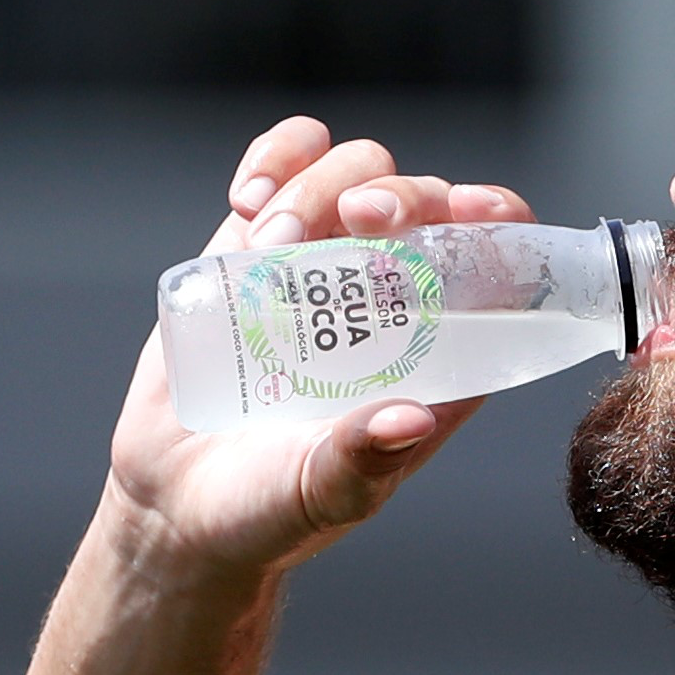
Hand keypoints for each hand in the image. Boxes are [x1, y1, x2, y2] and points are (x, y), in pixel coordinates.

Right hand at [107, 117, 539, 578]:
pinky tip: (246, 200)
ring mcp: (326, 269)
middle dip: (402, 193)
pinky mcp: (257, 250)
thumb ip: (362, 460)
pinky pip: (286, 171)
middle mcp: (394, 305)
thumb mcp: (323, 495)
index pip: (497, 268)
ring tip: (269, 238)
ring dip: (322, 182)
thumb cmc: (269, 514)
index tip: (469, 213)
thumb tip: (411, 420)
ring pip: (357, 174)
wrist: (176, 506)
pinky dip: (275, 160)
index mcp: (441, 358)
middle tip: (358, 218)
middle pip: (429, 204)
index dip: (499, 226)